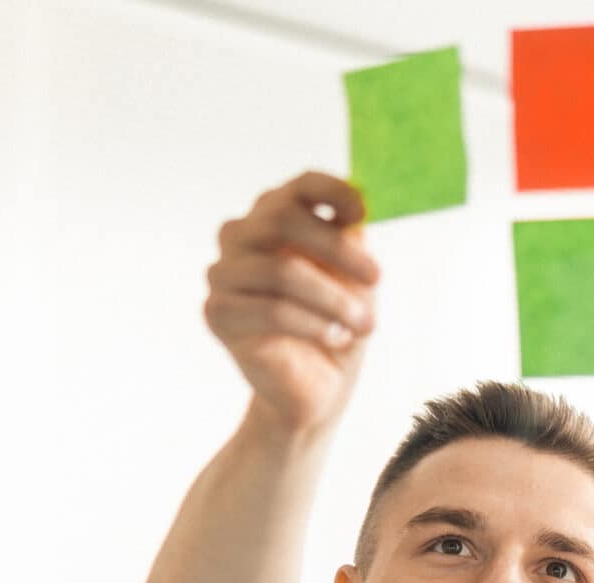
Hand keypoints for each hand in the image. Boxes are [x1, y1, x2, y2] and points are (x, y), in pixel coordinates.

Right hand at [201, 172, 379, 432]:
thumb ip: (351, 241)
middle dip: (338, 250)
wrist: (315, 385)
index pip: (299, 187)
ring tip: (363, 324)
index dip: (332, 190)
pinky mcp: (217, 313)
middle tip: (376, 277)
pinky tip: (335, 336)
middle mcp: (240, 236)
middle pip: (283, 219)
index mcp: (274, 215)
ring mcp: (223, 273)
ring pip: (280, 271)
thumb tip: (359, 211)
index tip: (363, 213)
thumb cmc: (335, 323)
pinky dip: (311, 324)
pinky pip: (269, 311)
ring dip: (332, 299)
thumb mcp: (353, 278)